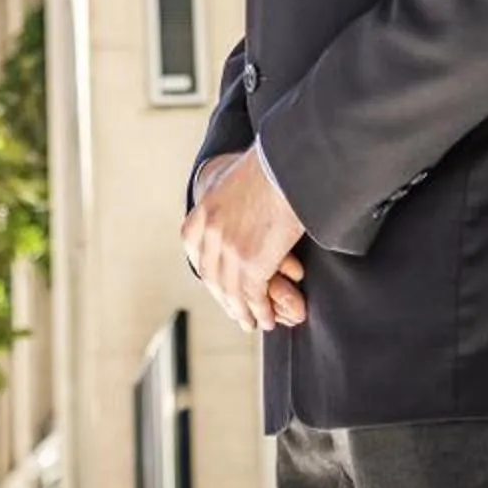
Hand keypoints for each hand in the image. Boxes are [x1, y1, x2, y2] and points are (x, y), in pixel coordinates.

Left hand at [182, 146, 308, 333]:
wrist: (289, 164)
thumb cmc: (273, 169)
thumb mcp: (236, 185)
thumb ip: (231, 205)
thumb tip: (242, 213)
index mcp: (202, 213)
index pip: (198, 254)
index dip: (210, 276)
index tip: (219, 288)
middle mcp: (209, 234)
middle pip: (213, 276)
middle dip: (225, 298)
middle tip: (236, 311)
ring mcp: (228, 250)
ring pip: (231, 291)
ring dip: (243, 311)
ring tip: (251, 322)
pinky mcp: (251, 263)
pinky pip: (253, 296)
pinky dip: (259, 311)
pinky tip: (265, 319)